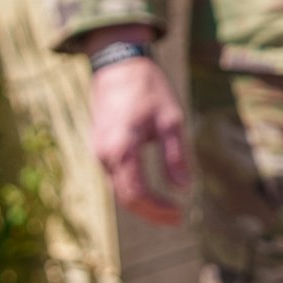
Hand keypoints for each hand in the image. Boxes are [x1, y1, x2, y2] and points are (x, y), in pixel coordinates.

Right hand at [85, 34, 191, 225]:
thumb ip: (176, 156)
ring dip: (142, 203)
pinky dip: (132, 189)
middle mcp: (105, 154)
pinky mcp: (100, 147)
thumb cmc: (148, 89)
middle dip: (151, 213)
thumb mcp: (171, 119)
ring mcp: (99, 151)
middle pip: (125, 198)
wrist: (118, 64)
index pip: (137, 194)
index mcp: (122, 148)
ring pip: (118, 189)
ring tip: (168, 209)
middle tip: (177, 218)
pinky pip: (115, 177)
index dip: (158, 210)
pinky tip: (151, 191)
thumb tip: (183, 189)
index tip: (181, 214)